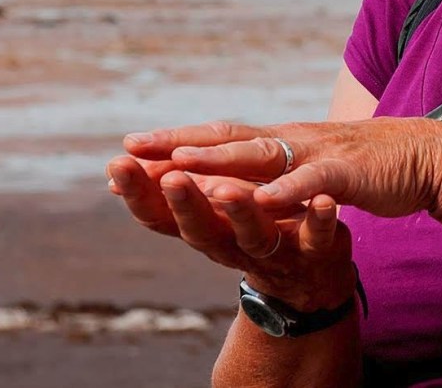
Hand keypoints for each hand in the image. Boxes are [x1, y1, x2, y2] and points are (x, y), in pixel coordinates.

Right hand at [107, 136, 355, 309]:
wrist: (312, 278)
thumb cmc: (251, 233)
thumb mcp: (209, 215)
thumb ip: (173, 195)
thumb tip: (116, 173)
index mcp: (206, 229)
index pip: (162, 215)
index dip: (138, 193)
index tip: (116, 164)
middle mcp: (233, 244)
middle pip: (202, 228)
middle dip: (185, 202)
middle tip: (169, 176)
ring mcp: (275, 251)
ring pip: (255, 235)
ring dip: (243, 212)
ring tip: (232, 189)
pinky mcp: (316, 251)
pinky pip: (317, 237)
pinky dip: (319, 219)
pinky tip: (324, 201)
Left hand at [123, 115, 441, 221]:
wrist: (423, 156)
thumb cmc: (363, 165)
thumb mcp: (310, 165)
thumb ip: (276, 167)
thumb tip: (235, 174)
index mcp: (281, 142)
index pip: (220, 137)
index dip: (175, 139)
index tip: (130, 146)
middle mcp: (291, 141)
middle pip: (227, 138)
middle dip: (178, 142)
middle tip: (131, 147)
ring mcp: (317, 154)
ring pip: (262, 154)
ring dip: (219, 159)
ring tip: (178, 163)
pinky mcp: (347, 173)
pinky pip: (313, 183)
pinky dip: (286, 192)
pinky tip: (261, 201)